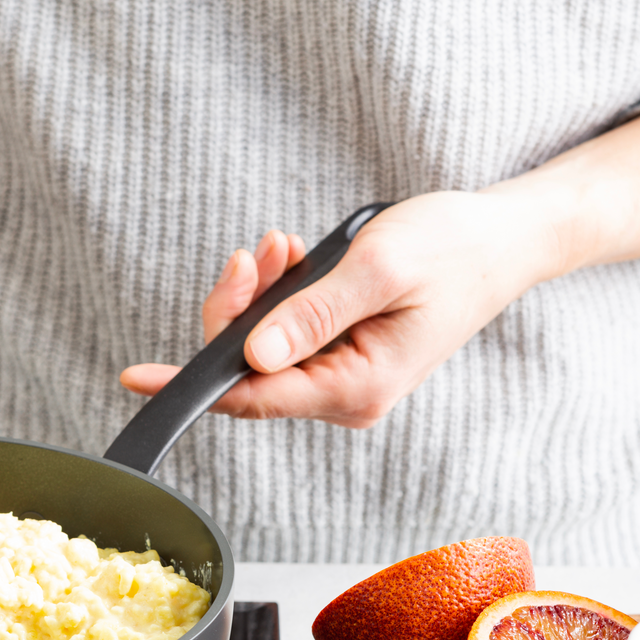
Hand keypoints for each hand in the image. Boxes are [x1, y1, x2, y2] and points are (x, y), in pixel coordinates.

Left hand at [122, 190, 557, 427]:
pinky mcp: (343, 355)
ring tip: (281, 246)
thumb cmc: (452, 248)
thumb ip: (312, 314)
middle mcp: (346, 395)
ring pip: (264, 347)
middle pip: (251, 370)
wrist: (502, 241)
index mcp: (356, 387)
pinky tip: (294, 257)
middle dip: (237, 309)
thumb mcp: (378, 270)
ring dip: (260, 294)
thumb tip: (253, 357)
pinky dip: (280, 294)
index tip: (136, 378)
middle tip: (252, 254)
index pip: (254, 398)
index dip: (191, 386)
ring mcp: (344, 377)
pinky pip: (287, 333)